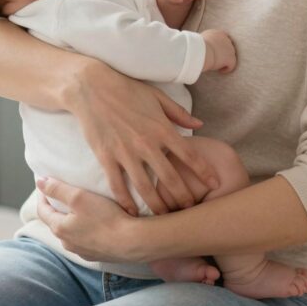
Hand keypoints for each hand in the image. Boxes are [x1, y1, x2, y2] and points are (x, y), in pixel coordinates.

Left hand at [35, 177, 144, 263]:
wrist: (131, 242)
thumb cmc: (106, 218)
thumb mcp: (79, 197)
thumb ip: (58, 189)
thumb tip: (39, 182)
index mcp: (60, 228)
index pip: (43, 210)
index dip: (42, 196)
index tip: (45, 185)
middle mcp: (67, 243)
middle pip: (56, 222)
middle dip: (57, 208)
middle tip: (63, 194)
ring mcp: (82, 251)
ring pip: (71, 233)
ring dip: (72, 221)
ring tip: (81, 209)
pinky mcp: (96, 255)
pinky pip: (85, 241)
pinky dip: (85, 231)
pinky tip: (96, 224)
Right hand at [60, 58, 219, 215]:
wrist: (91, 87)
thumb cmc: (127, 89)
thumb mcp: (157, 97)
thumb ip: (179, 113)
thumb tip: (200, 123)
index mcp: (162, 128)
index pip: (189, 155)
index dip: (204, 172)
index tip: (215, 184)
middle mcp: (146, 144)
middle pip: (170, 178)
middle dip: (183, 197)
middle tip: (192, 211)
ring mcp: (125, 153)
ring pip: (145, 187)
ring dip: (157, 206)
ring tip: (166, 218)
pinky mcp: (106, 157)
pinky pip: (117, 185)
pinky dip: (125, 202)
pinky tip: (132, 214)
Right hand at [201, 29, 236, 72]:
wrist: (200, 50)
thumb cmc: (195, 47)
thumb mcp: (199, 41)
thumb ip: (203, 42)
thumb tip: (199, 47)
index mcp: (218, 33)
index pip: (222, 39)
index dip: (219, 46)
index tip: (213, 52)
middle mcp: (226, 39)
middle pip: (227, 47)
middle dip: (222, 53)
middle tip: (215, 59)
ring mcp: (230, 49)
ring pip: (230, 56)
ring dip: (224, 61)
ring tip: (216, 66)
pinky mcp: (231, 58)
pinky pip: (231, 65)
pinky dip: (226, 69)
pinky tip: (220, 71)